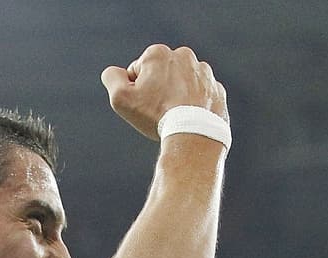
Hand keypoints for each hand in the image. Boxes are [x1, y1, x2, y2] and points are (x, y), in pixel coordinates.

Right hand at [101, 44, 228, 139]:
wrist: (193, 135)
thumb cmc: (156, 116)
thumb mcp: (121, 98)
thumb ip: (111, 78)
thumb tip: (113, 72)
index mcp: (158, 53)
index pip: (138, 72)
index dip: (136, 90)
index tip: (144, 104)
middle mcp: (184, 55)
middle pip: (161, 76)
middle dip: (158, 90)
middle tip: (158, 111)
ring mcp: (203, 72)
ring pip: (182, 85)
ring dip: (177, 97)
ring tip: (175, 116)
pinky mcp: (216, 89)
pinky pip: (200, 96)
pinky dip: (194, 106)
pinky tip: (190, 118)